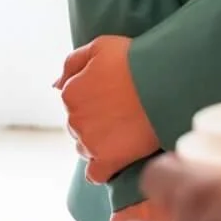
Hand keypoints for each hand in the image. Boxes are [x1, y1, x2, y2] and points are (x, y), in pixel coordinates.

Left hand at [59, 35, 161, 184]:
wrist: (164, 83)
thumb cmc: (134, 60)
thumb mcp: (99, 46)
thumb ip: (73, 63)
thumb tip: (55, 85)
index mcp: (70, 94)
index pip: (73, 101)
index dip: (93, 97)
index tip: (113, 94)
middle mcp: (74, 120)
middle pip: (78, 126)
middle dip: (95, 120)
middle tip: (121, 112)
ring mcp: (90, 143)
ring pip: (85, 149)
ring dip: (99, 143)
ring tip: (124, 131)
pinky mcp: (108, 161)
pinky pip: (96, 174)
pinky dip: (103, 169)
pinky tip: (116, 159)